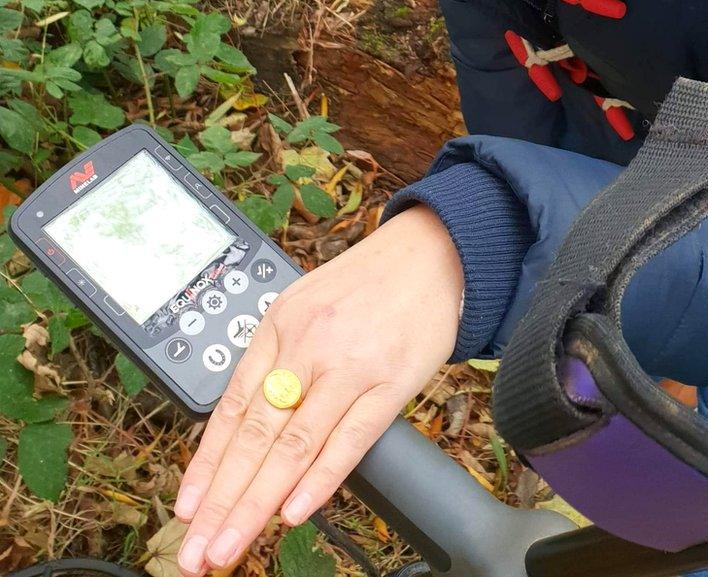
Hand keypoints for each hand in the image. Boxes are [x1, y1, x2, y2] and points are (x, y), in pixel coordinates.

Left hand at [173, 204, 462, 574]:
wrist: (431, 251)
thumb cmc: (369, 281)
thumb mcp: (307, 303)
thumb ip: (279, 357)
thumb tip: (248, 421)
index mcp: (279, 325)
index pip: (231, 407)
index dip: (205, 465)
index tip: (185, 510)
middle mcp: (307, 345)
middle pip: (254, 434)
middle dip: (221, 501)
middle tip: (197, 550)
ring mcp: (350, 365)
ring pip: (293, 445)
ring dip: (256, 504)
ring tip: (230, 546)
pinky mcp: (391, 381)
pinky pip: (350, 438)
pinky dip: (320, 479)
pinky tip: (293, 511)